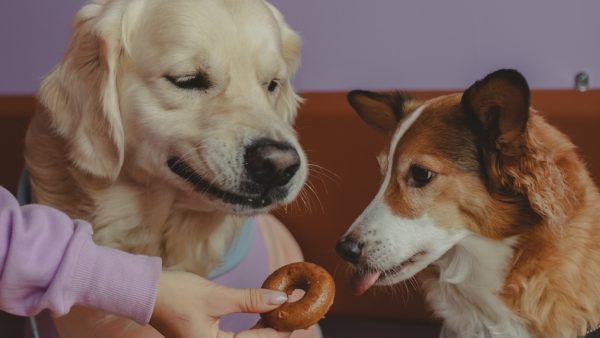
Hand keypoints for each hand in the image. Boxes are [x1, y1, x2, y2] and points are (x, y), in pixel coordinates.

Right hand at [150, 270, 290, 337]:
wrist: (147, 291)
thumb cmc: (177, 295)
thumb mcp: (217, 297)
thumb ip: (251, 300)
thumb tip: (281, 299)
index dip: (281, 328)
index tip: (299, 314)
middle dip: (275, 330)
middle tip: (295, 313)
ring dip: (265, 329)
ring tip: (282, 312)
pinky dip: (252, 328)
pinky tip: (263, 315)